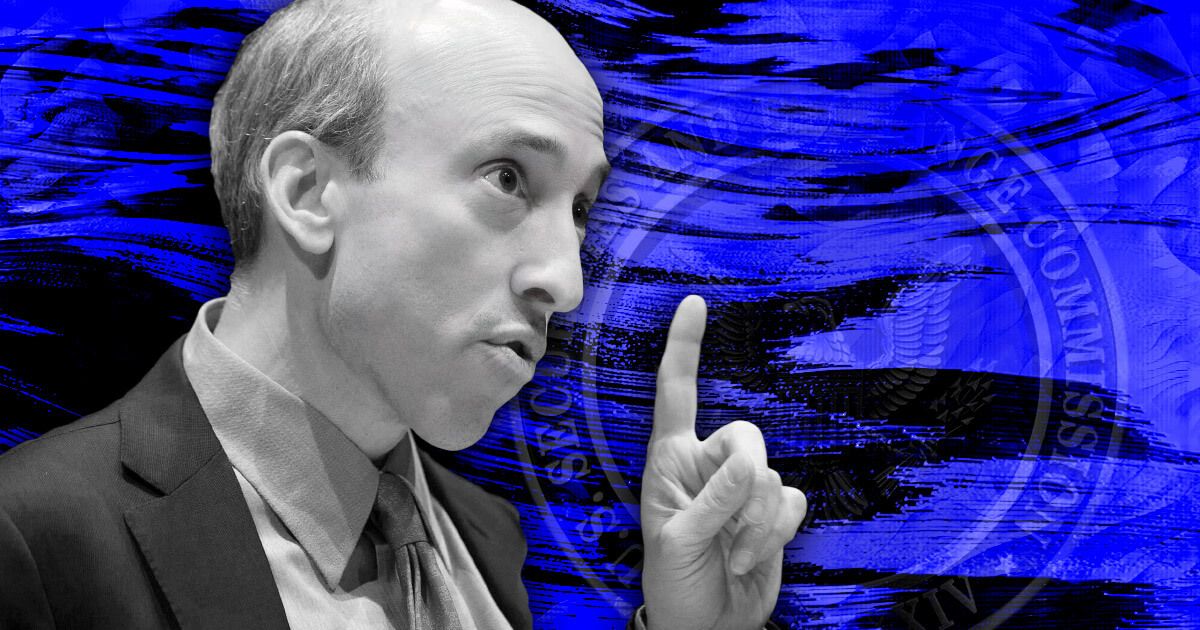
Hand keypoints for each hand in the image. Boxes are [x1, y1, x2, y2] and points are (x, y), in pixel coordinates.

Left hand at [640, 295, 806, 629]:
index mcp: (670, 459)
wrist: (707, 625)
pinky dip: (776, 534)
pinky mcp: (772, 511)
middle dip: (743, 488)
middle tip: (723, 532)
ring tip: (730, 554)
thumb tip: (749, 464)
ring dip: (756, 526)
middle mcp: (707, 463)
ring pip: (772, 476)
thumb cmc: (674, 583)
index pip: (676, 393)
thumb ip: (712, 501)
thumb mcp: (678, 542)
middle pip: (745, 436)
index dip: (684, 347)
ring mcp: (742, 487)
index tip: (694, 303)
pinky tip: (751, 556)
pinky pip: (794, 501)